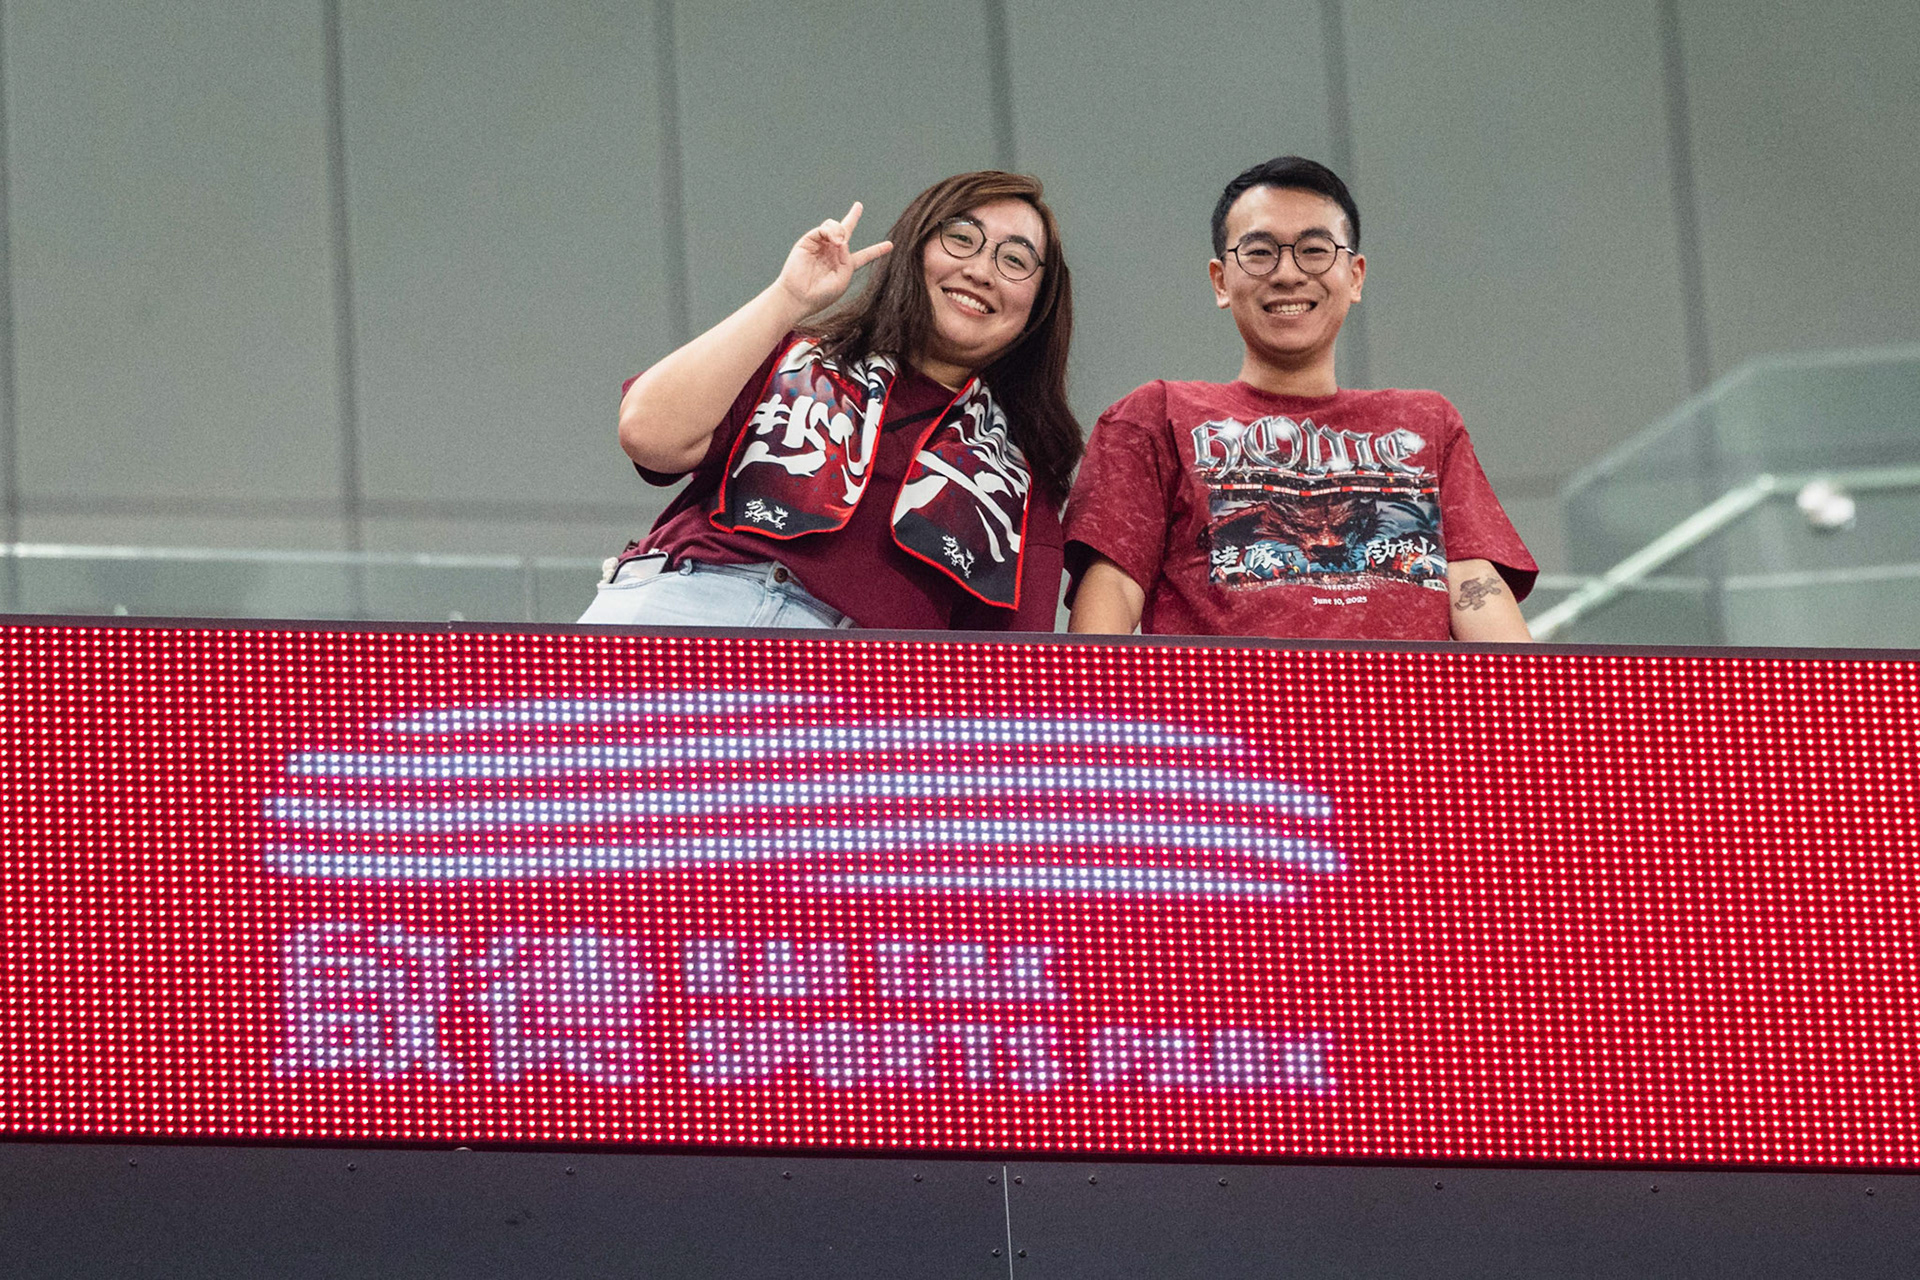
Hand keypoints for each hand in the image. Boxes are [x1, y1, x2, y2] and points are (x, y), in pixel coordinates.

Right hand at [773, 202, 893, 315]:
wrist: (800, 297)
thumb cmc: (822, 294)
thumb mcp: (843, 279)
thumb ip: (848, 259)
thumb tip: (841, 239)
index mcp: (845, 265)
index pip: (864, 255)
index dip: (876, 250)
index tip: (890, 245)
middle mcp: (833, 253)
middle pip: (845, 231)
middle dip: (853, 217)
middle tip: (859, 206)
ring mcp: (821, 246)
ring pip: (835, 226)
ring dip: (841, 230)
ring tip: (839, 242)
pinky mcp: (809, 241)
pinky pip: (823, 229)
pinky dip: (830, 232)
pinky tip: (834, 241)